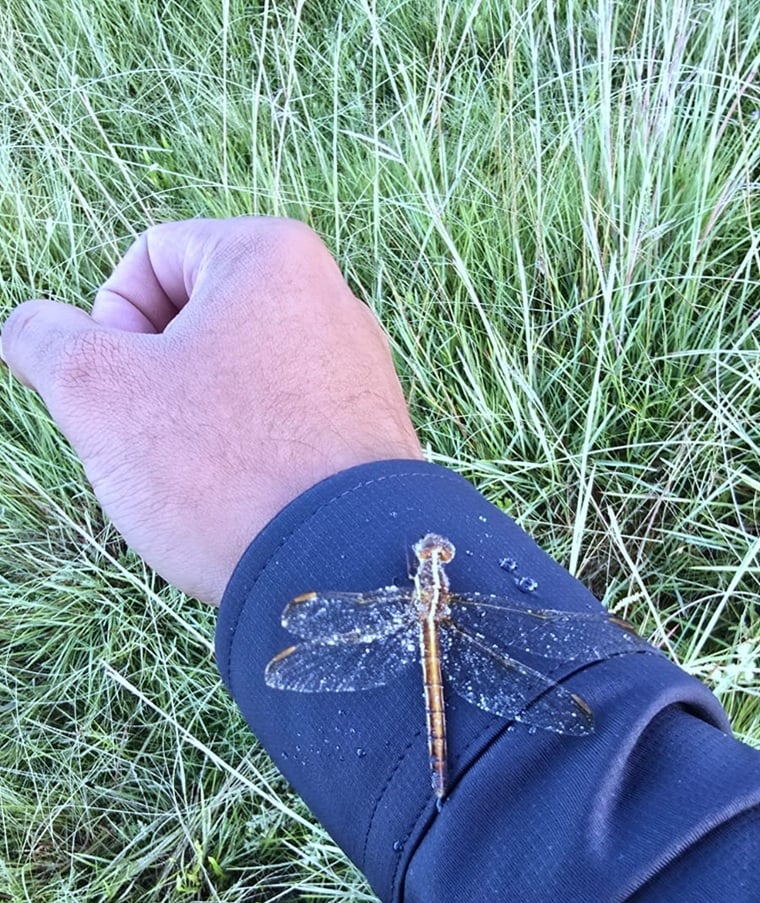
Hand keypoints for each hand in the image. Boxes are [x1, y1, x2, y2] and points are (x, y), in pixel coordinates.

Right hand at [0, 217, 421, 602]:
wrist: (340, 564)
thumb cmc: (222, 466)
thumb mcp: (99, 393)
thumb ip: (45, 340)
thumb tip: (29, 327)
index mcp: (272, 255)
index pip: (150, 258)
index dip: (111, 322)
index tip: (127, 389)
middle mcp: (330, 295)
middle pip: (195, 319)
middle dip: (156, 378)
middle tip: (160, 441)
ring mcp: (357, 363)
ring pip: (236, 375)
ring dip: (197, 419)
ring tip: (207, 476)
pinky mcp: (370, 422)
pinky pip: (282, 419)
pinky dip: (249, 448)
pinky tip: (249, 495)